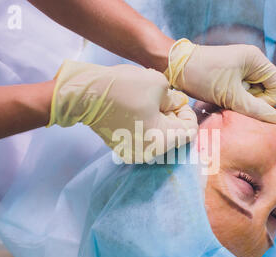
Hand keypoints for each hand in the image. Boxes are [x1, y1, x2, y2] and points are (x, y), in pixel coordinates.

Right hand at [49, 60, 196, 162]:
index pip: (189, 131)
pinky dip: (145, 126)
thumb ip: (174, 98)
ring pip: (158, 138)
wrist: (86, 94)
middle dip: (172, 117)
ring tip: (147, 103)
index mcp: (162, 140)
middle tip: (162, 99)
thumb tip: (177, 104)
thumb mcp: (159, 85)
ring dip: (159, 121)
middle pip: (174, 136)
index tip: (176, 100)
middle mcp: (150, 153)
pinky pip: (143, 139)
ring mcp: (134, 153)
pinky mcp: (122, 148)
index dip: (186, 113)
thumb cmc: (124, 87)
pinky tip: (136, 111)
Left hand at [165, 39, 275, 123]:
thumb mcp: (230, 96)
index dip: (269, 100)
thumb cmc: (203, 77)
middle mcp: (252, 61)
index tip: (249, 104)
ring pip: (255, 93)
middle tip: (234, 104)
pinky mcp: (232, 75)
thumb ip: (255, 109)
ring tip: (225, 101)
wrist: (176, 66)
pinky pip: (243, 91)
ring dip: (243, 101)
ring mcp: (242, 68)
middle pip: (268, 90)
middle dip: (254, 101)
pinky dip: (235, 98)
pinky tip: (222, 99)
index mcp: (256, 60)